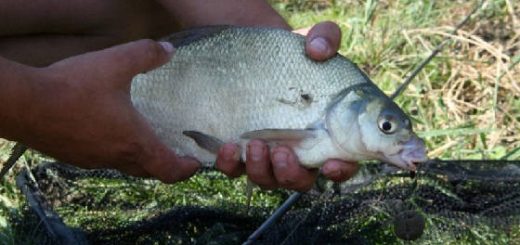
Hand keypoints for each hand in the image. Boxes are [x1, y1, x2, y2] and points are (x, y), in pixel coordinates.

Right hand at [10, 40, 199, 182]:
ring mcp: (92, 160)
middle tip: (174, 151)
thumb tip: (168, 50)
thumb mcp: (116, 63)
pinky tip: (108, 131)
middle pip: (149, 171)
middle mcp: (115, 157)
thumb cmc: (73, 87)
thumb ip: (146, 55)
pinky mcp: (73, 156)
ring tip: (144, 139)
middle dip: (165, 164)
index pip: (169, 170)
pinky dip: (115, 151)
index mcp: (134, 142)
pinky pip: (103, 159)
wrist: (24, 104)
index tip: (196, 163)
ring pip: (124, 165)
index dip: (186, 169)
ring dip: (139, 157)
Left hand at [216, 21, 358, 191]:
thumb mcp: (315, 41)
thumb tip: (318, 49)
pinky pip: (235, 170)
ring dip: (261, 170)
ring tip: (254, 145)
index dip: (340, 171)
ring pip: (267, 179)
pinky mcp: (241, 151)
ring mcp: (268, 155)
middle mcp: (299, 152)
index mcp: (327, 135)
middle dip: (290, 173)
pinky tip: (228, 148)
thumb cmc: (296, 55)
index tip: (331, 164)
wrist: (257, 57)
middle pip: (300, 181)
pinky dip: (231, 165)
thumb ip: (326, 38)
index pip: (341, 164)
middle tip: (282, 152)